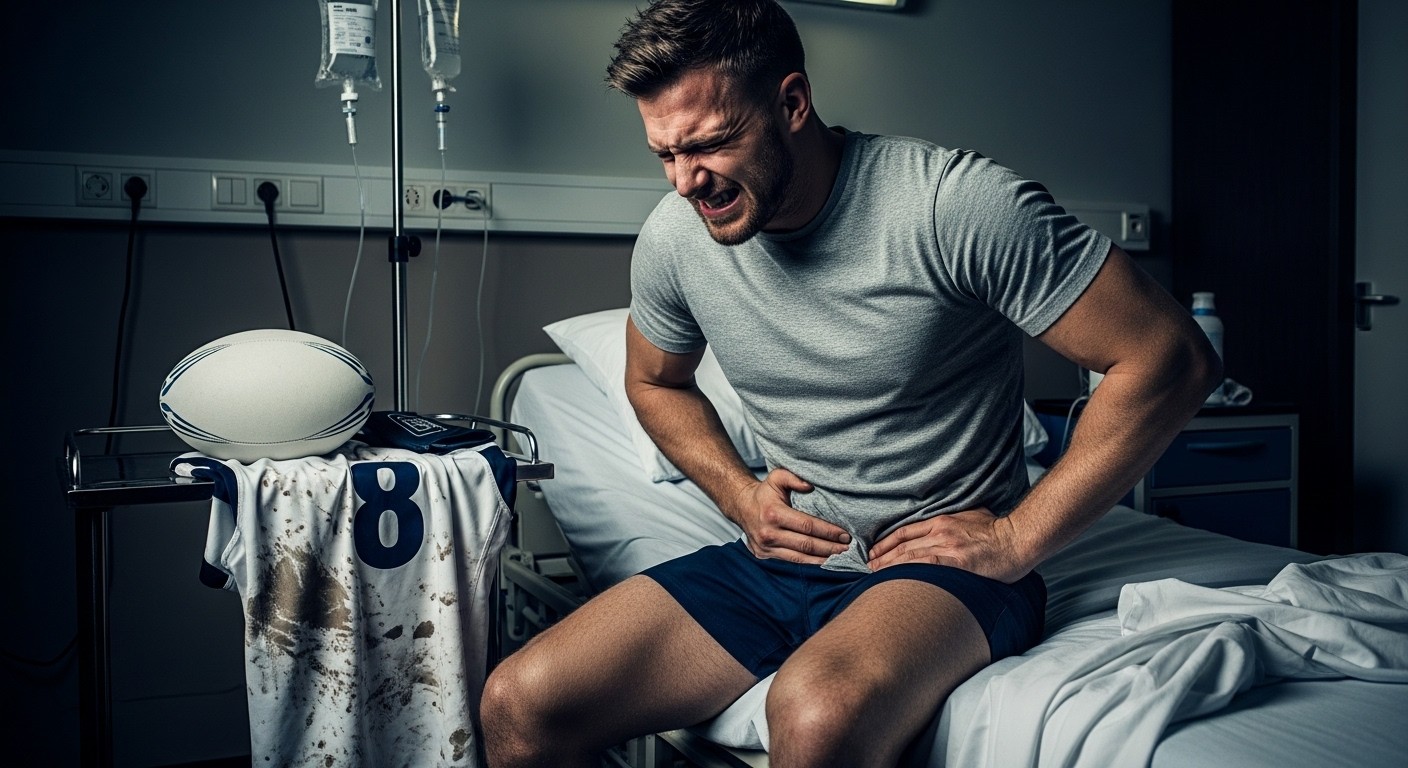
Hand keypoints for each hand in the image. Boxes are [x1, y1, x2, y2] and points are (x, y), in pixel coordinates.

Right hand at [727, 468, 850, 563]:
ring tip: (840, 557)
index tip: (844, 534)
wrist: (741, 507)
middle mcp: (769, 533)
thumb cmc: (765, 492)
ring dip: (822, 558)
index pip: (807, 525)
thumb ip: (793, 477)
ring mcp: (766, 547)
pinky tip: (823, 560)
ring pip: (800, 558)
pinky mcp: (764, 556)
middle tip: (848, 547)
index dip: (828, 531)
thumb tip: (810, 486)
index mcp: (773, 514)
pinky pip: (791, 561)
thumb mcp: (776, 477)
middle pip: (806, 544)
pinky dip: (809, 562)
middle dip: (830, 547)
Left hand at [867, 508, 1028, 582]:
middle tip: (867, 566)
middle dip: (882, 555)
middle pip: (902, 544)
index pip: (905, 531)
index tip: (874, 551)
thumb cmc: (999, 530)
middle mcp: (940, 531)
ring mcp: (947, 545)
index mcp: (942, 520)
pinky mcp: (956, 561)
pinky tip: (894, 578)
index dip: (886, 542)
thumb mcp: (972, 516)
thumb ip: (954, 520)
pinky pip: (924, 565)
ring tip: (874, 574)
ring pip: (909, 555)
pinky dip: (905, 571)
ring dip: (888, 565)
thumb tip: (944, 525)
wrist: (1018, 540)